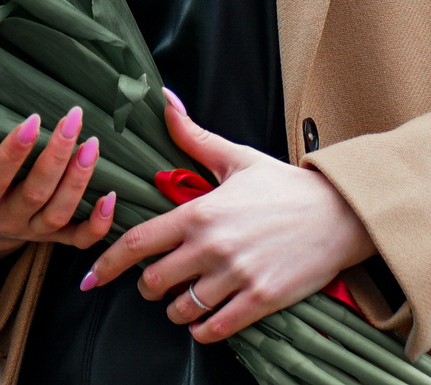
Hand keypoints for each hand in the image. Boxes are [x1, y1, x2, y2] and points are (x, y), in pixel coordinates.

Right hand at [0, 106, 119, 268]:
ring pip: (60, 212)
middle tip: (73, 119)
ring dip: (79, 180)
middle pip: (36, 192)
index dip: (14, 151)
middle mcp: (7, 219)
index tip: (32, 119)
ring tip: (93, 144)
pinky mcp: (54, 240)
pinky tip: (112, 197)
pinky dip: (98, 224)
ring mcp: (33, 232)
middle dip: (57, 155)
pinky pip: (79, 240)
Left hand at [79, 88, 373, 342]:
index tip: (90, 277)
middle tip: (153, 282)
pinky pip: (215, 328)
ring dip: (174, 308)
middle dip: (146, 286)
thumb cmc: (285, 186)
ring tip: (181, 300)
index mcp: (199, 212)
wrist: (340, 214)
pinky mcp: (261, 299)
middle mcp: (212, 247)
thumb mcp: (235, 157)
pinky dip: (202, 329)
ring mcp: (236, 276)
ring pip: (180, 308)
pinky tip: (204, 319)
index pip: (137, 243)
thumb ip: (192, 137)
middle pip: (152, 281)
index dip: (106, 264)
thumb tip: (164, 100)